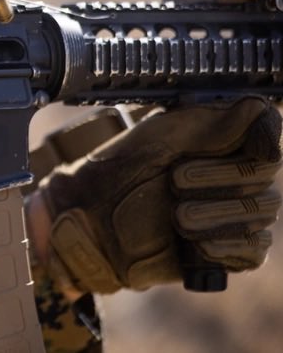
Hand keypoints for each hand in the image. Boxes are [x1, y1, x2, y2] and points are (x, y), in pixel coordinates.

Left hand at [39, 98, 281, 293]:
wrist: (92, 218)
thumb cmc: (119, 169)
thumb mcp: (158, 136)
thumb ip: (210, 123)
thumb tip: (258, 107)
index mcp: (220, 137)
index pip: (268, 131)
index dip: (266, 137)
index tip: (254, 146)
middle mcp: (234, 171)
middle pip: (262, 173)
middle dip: (217, 177)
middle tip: (174, 180)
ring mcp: (234, 211)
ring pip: (259, 211)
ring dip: (213, 213)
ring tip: (174, 214)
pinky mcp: (229, 249)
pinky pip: (253, 248)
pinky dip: (226, 244)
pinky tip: (195, 241)